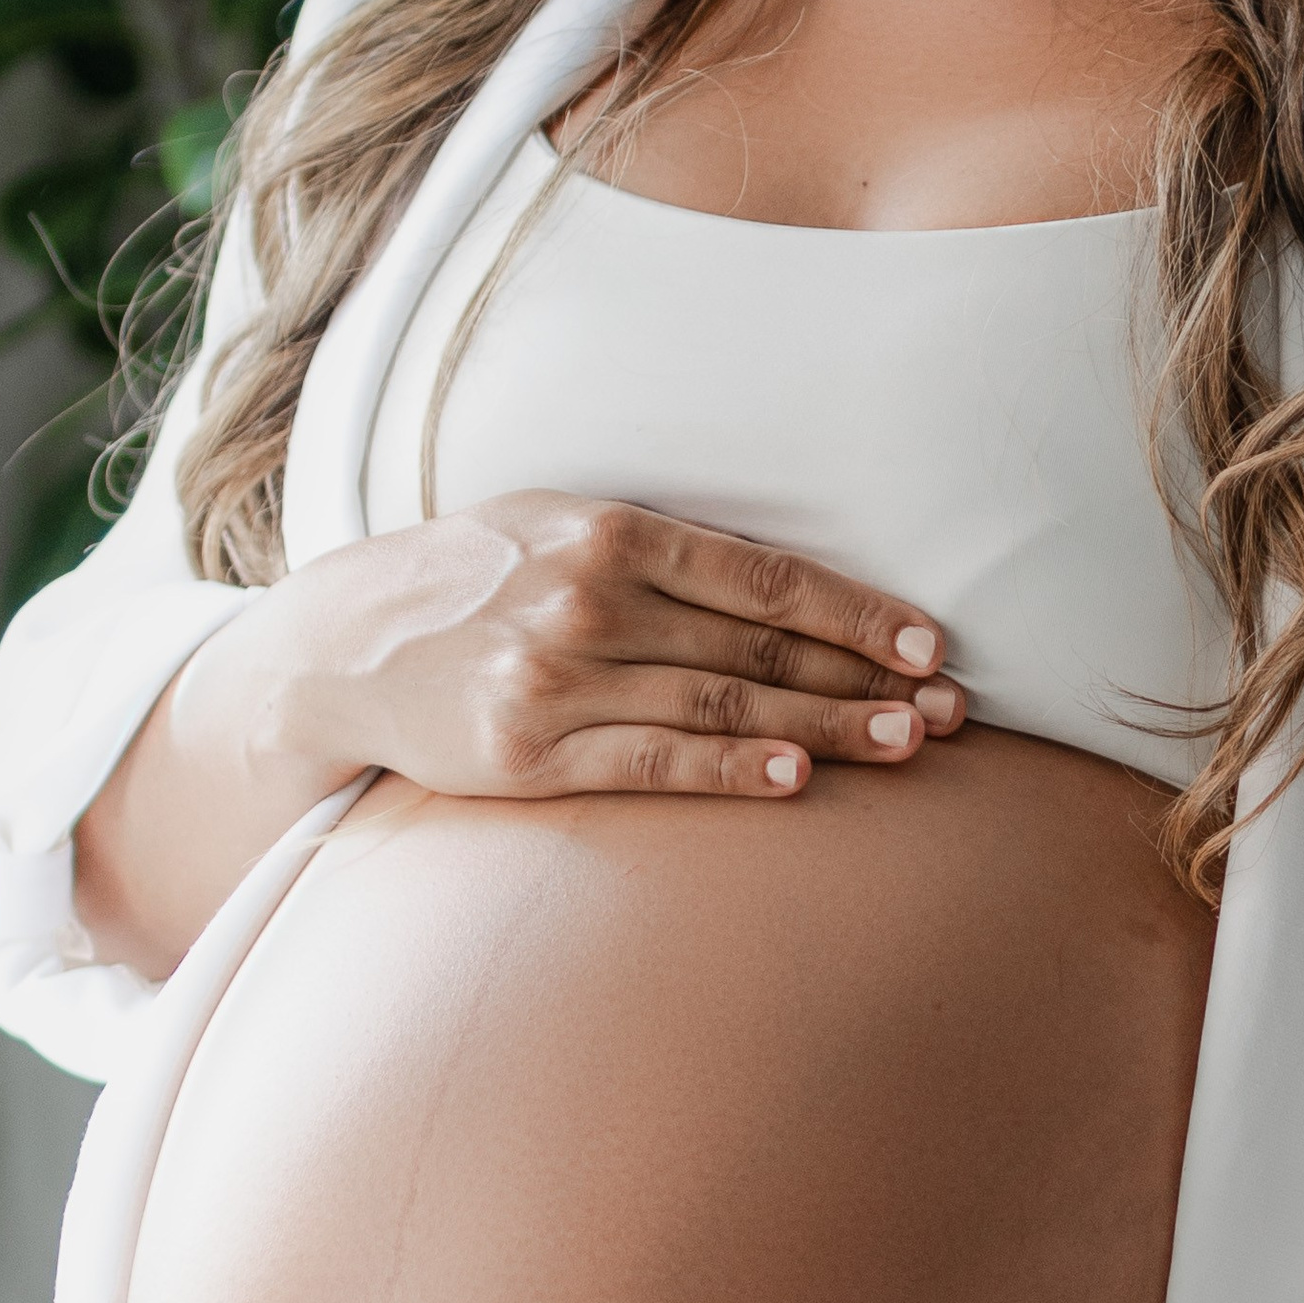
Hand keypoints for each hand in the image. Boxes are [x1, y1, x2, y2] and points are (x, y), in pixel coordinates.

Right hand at [263, 489, 962, 799]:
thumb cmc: (488, 580)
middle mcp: (590, 597)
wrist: (348, 646)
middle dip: (867, 678)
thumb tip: (801, 592)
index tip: (932, 645)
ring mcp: (557, 677)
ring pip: (722, 703)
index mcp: (614, 529)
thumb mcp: (569, 526)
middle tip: (954, 710)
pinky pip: (650, 761)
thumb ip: (673, 553)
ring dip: (826, 726)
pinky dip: (729, 767)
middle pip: (760, 644)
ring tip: (908, 744)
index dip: (857, 613)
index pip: (765, 576)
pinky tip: (796, 777)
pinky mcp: (528, 754)